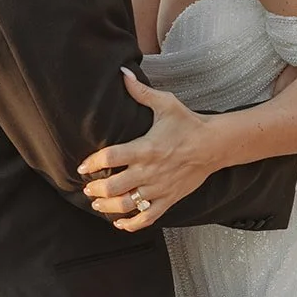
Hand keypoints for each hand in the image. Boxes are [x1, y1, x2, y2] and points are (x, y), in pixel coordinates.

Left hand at [78, 69, 217, 231]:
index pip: (111, 157)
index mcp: (145, 147)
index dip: (93, 163)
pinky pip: (147, 217)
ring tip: (97, 203)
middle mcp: (150, 170)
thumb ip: (141, 91)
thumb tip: (123, 72)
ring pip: (127, 205)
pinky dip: (131, 223)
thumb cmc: (188, 123)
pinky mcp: (169, 199)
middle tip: (87, 187)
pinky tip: (119, 222)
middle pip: (114, 186)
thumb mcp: (166, 104)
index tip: (82, 167)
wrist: (214, 145)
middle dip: (96, 189)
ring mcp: (159, 188)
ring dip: (107, 207)